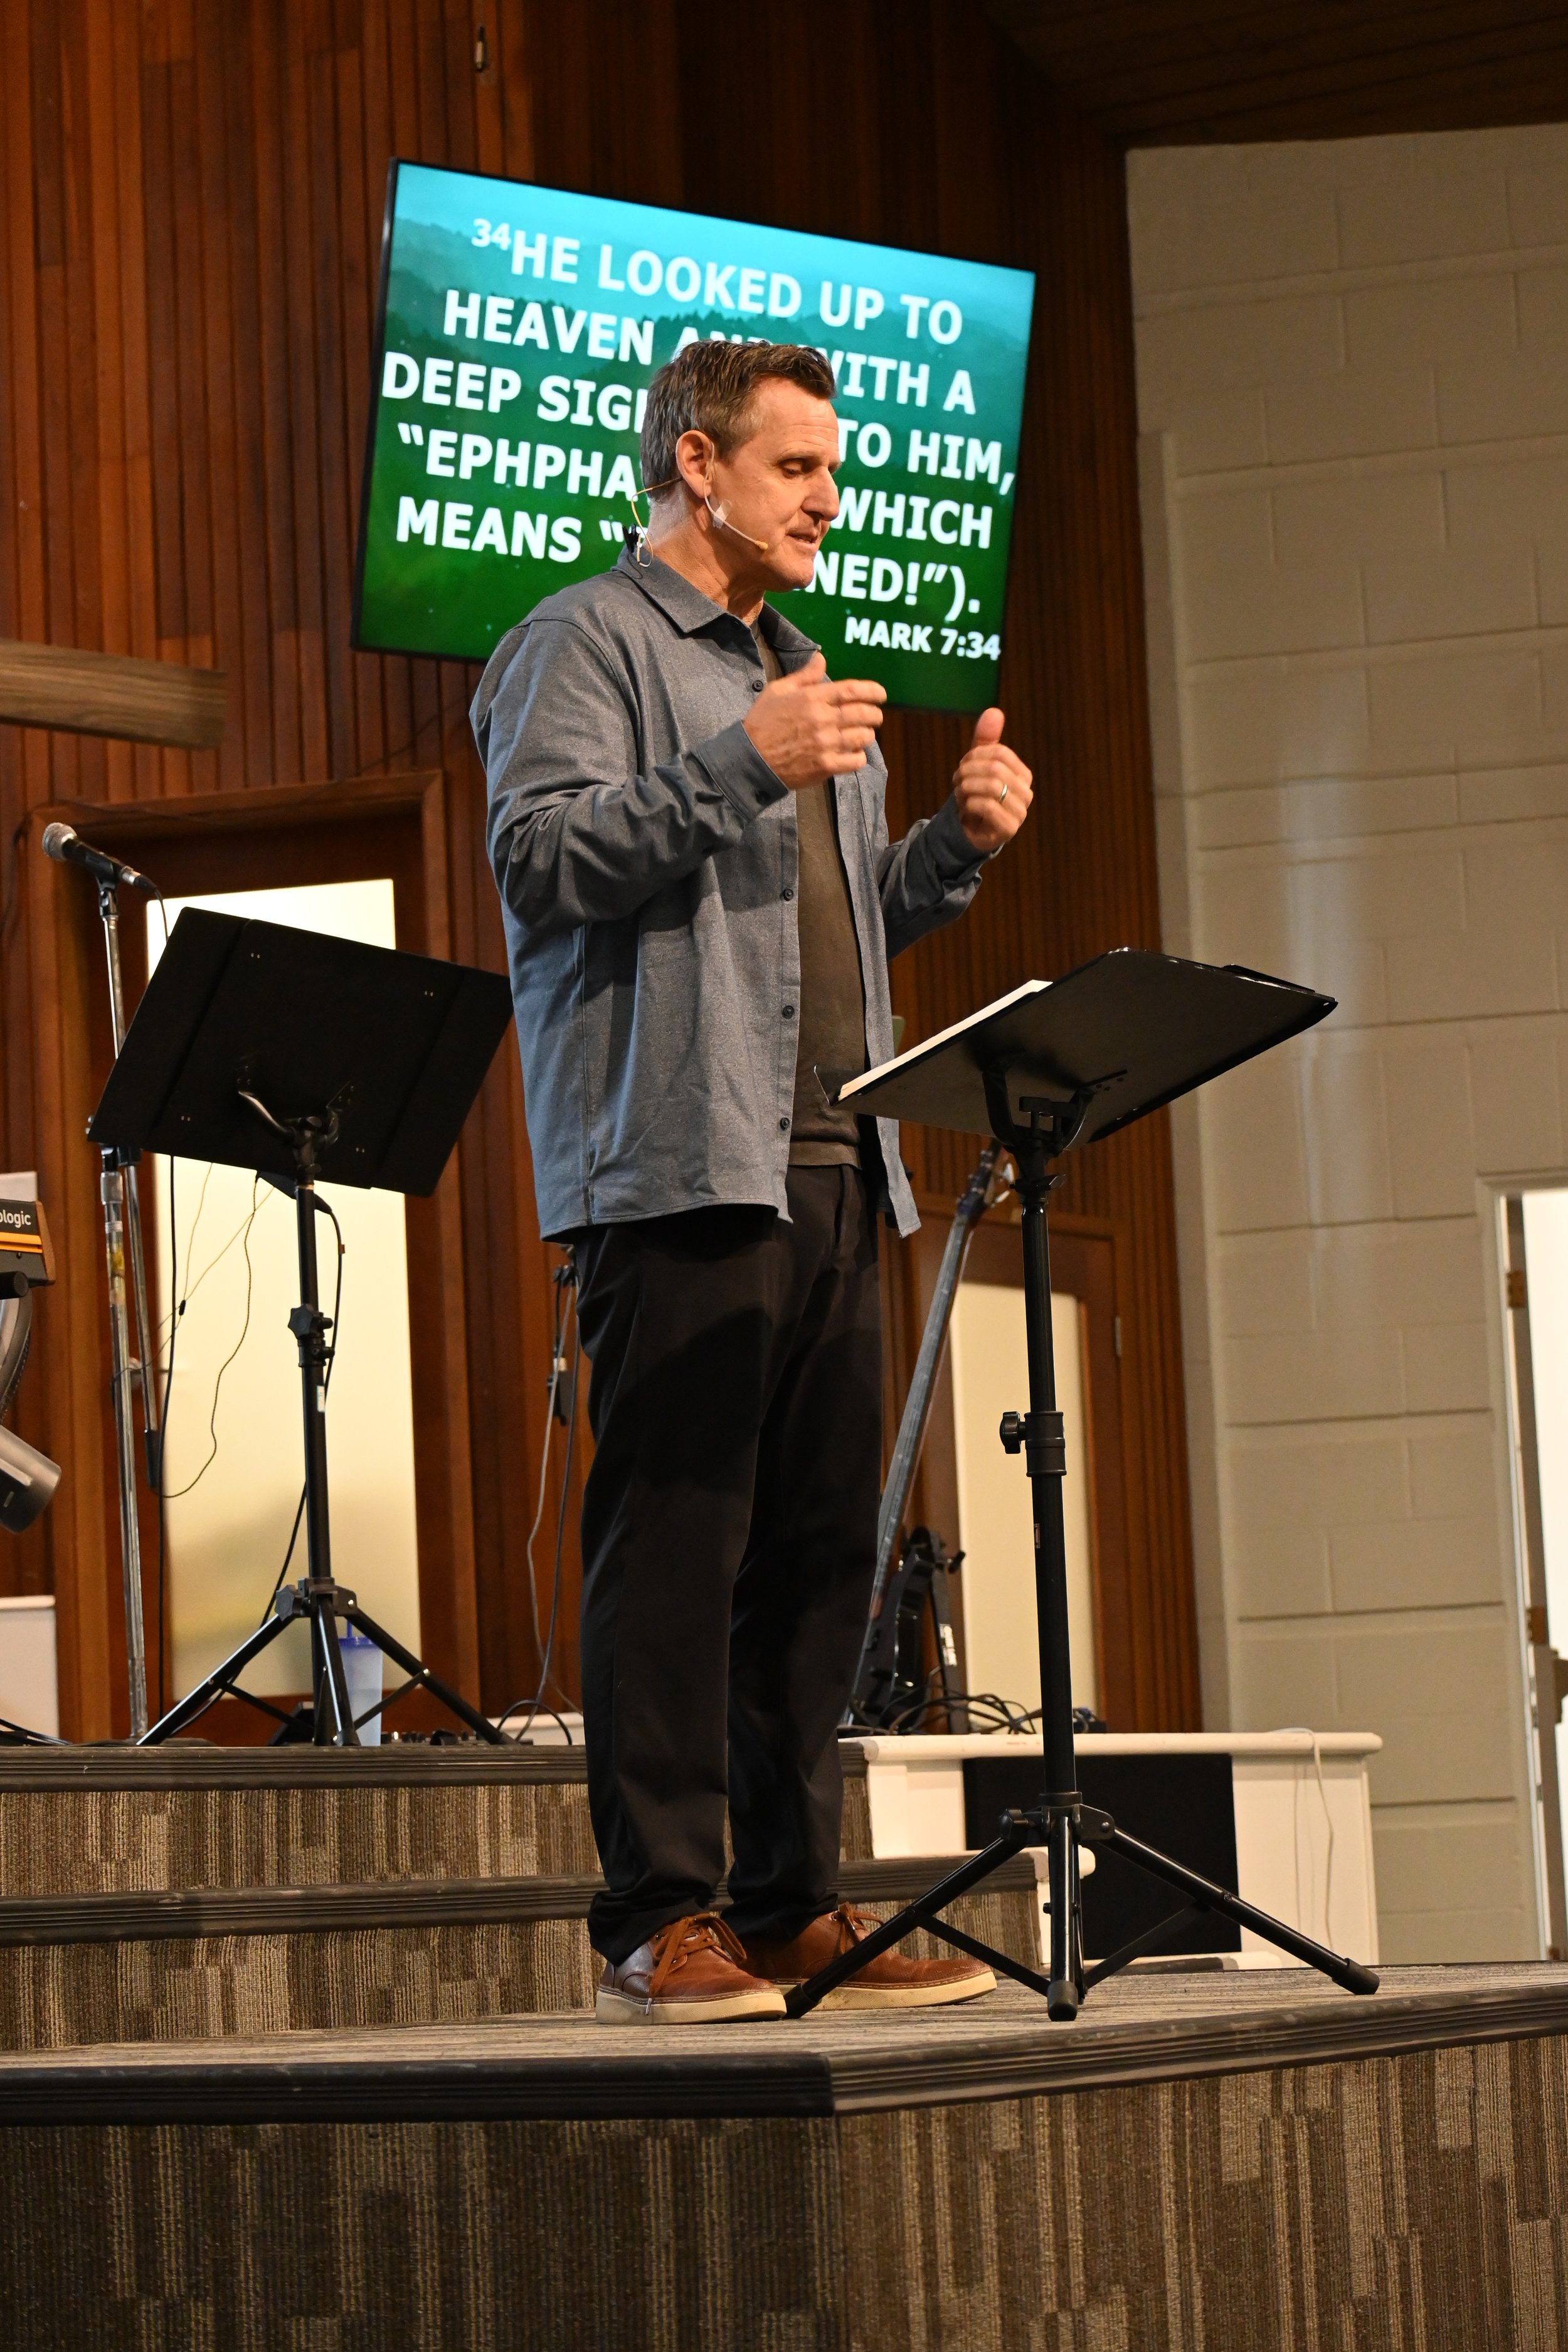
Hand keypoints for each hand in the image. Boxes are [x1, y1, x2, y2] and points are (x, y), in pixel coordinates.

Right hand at [743, 651, 885, 788]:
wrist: (751, 759)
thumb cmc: (763, 722)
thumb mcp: (778, 691)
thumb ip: (804, 676)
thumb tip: (822, 658)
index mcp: (812, 698)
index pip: (851, 691)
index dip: (872, 691)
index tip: (881, 694)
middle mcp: (822, 719)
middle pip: (862, 714)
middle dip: (875, 714)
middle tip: (875, 716)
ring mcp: (825, 744)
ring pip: (863, 737)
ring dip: (868, 735)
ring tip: (863, 734)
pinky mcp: (825, 766)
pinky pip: (855, 761)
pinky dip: (859, 757)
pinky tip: (854, 754)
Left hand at [954, 708, 1031, 852]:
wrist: (968, 831)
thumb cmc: (976, 795)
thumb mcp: (978, 765)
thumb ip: (986, 740)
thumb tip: (994, 711)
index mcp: (1023, 774)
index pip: (999, 753)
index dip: (974, 756)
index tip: (962, 766)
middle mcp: (1026, 793)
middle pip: (994, 769)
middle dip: (968, 772)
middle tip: (957, 781)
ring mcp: (1020, 812)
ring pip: (991, 787)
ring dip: (967, 789)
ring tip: (960, 795)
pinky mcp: (1008, 829)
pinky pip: (987, 807)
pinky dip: (970, 804)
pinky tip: (966, 809)